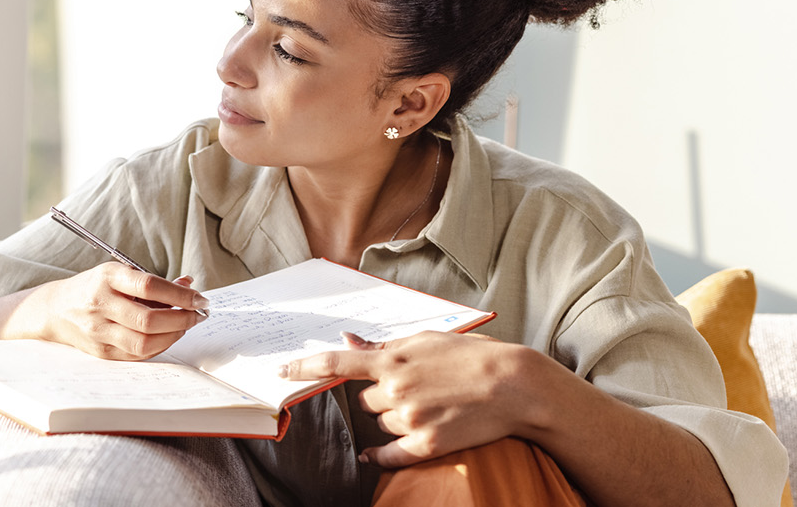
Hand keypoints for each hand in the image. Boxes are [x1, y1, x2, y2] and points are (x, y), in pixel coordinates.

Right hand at [22, 262, 208, 360]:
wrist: (55, 309)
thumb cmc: (94, 288)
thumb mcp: (119, 274)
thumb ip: (154, 282)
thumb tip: (189, 287)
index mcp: (107, 278)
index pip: (150, 287)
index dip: (180, 295)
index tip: (200, 298)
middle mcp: (101, 304)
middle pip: (149, 320)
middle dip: (182, 319)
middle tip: (198, 314)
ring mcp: (99, 331)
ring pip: (145, 342)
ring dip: (173, 335)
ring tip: (185, 325)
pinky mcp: (101, 351)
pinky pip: (137, 355)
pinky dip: (159, 346)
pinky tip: (168, 337)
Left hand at [280, 331, 543, 467]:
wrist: (515, 386)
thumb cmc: (473, 357)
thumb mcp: (428, 340)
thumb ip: (385, 345)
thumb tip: (348, 341)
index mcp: (394, 359)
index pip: (337, 363)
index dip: (304, 367)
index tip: (281, 371)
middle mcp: (396, 389)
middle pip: (366, 401)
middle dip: (381, 396)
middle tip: (415, 389)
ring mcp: (410, 418)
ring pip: (380, 424)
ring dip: (394, 419)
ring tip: (431, 406)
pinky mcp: (427, 444)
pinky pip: (388, 454)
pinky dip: (378, 456)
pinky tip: (371, 456)